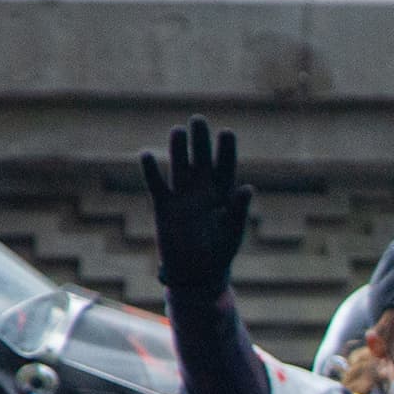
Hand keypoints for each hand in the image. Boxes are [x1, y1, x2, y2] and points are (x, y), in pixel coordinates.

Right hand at [137, 115, 254, 298]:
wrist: (197, 273)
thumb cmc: (220, 253)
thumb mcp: (232, 232)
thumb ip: (238, 210)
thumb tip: (248, 188)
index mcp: (223, 194)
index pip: (225, 166)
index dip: (226, 150)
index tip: (226, 132)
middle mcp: (202, 189)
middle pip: (201, 159)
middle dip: (200, 141)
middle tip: (198, 120)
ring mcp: (182, 196)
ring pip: (179, 166)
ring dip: (178, 149)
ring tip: (178, 131)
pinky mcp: (164, 206)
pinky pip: (157, 185)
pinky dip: (151, 170)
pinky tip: (146, 154)